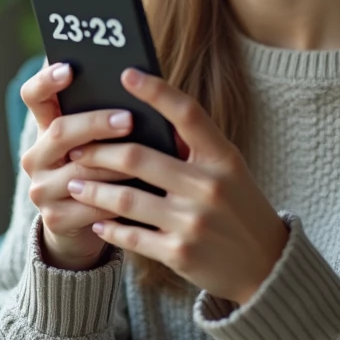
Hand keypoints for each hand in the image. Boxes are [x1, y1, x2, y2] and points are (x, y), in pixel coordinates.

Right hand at [20, 60, 137, 270]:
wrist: (84, 225)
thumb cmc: (103, 169)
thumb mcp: (97, 141)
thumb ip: (106, 116)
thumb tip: (140, 84)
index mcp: (45, 128)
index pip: (33, 96)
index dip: (47, 80)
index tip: (70, 69)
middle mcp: (36, 156)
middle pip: (60, 132)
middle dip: (97, 124)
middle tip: (128, 120)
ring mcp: (42, 188)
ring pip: (81, 171)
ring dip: (117, 165)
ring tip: (147, 159)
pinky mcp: (55, 218)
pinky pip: (91, 204)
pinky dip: (119, 197)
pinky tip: (142, 192)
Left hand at [64, 68, 289, 304]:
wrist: (266, 264)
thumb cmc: (240, 207)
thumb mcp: (228, 170)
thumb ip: (194, 147)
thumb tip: (147, 117)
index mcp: (223, 157)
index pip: (187, 113)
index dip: (156, 91)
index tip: (127, 74)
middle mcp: (209, 186)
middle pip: (138, 157)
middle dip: (98, 151)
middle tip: (75, 148)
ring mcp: (193, 222)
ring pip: (125, 198)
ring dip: (92, 189)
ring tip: (74, 183)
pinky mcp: (180, 254)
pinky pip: (131, 236)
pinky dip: (109, 228)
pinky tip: (97, 222)